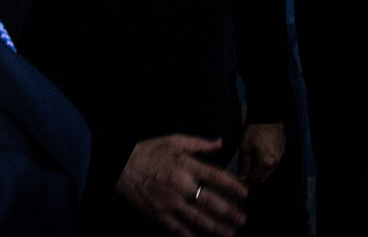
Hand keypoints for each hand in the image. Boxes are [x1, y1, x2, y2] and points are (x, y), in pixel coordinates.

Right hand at [116, 135, 247, 236]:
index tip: (245, 193)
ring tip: (230, 233)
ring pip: (197, 219)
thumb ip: (200, 144)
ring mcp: (170, 202)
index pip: (216, 177)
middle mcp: (181, 186)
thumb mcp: (175, 140)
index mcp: (187, 166)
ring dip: (216, 228)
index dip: (233, 186)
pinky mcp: (159, 215)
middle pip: (210, 202)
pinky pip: (178, 228)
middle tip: (243, 219)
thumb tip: (220, 142)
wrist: (122, 166)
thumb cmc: (150, 151)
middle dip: (229, 212)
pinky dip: (191, 236)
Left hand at [238, 121, 284, 183]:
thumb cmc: (255, 129)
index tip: (240, 177)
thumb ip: (244, 164)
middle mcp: (276, 161)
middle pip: (264, 176)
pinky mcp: (282, 147)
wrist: (268, 113)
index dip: (247, 179)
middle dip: (255, 175)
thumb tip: (242, 176)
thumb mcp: (245, 146)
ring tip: (252, 160)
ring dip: (261, 168)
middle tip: (245, 170)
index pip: (256, 178)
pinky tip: (260, 153)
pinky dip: (267, 161)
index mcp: (266, 163)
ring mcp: (280, 154)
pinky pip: (275, 159)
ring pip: (270, 168)